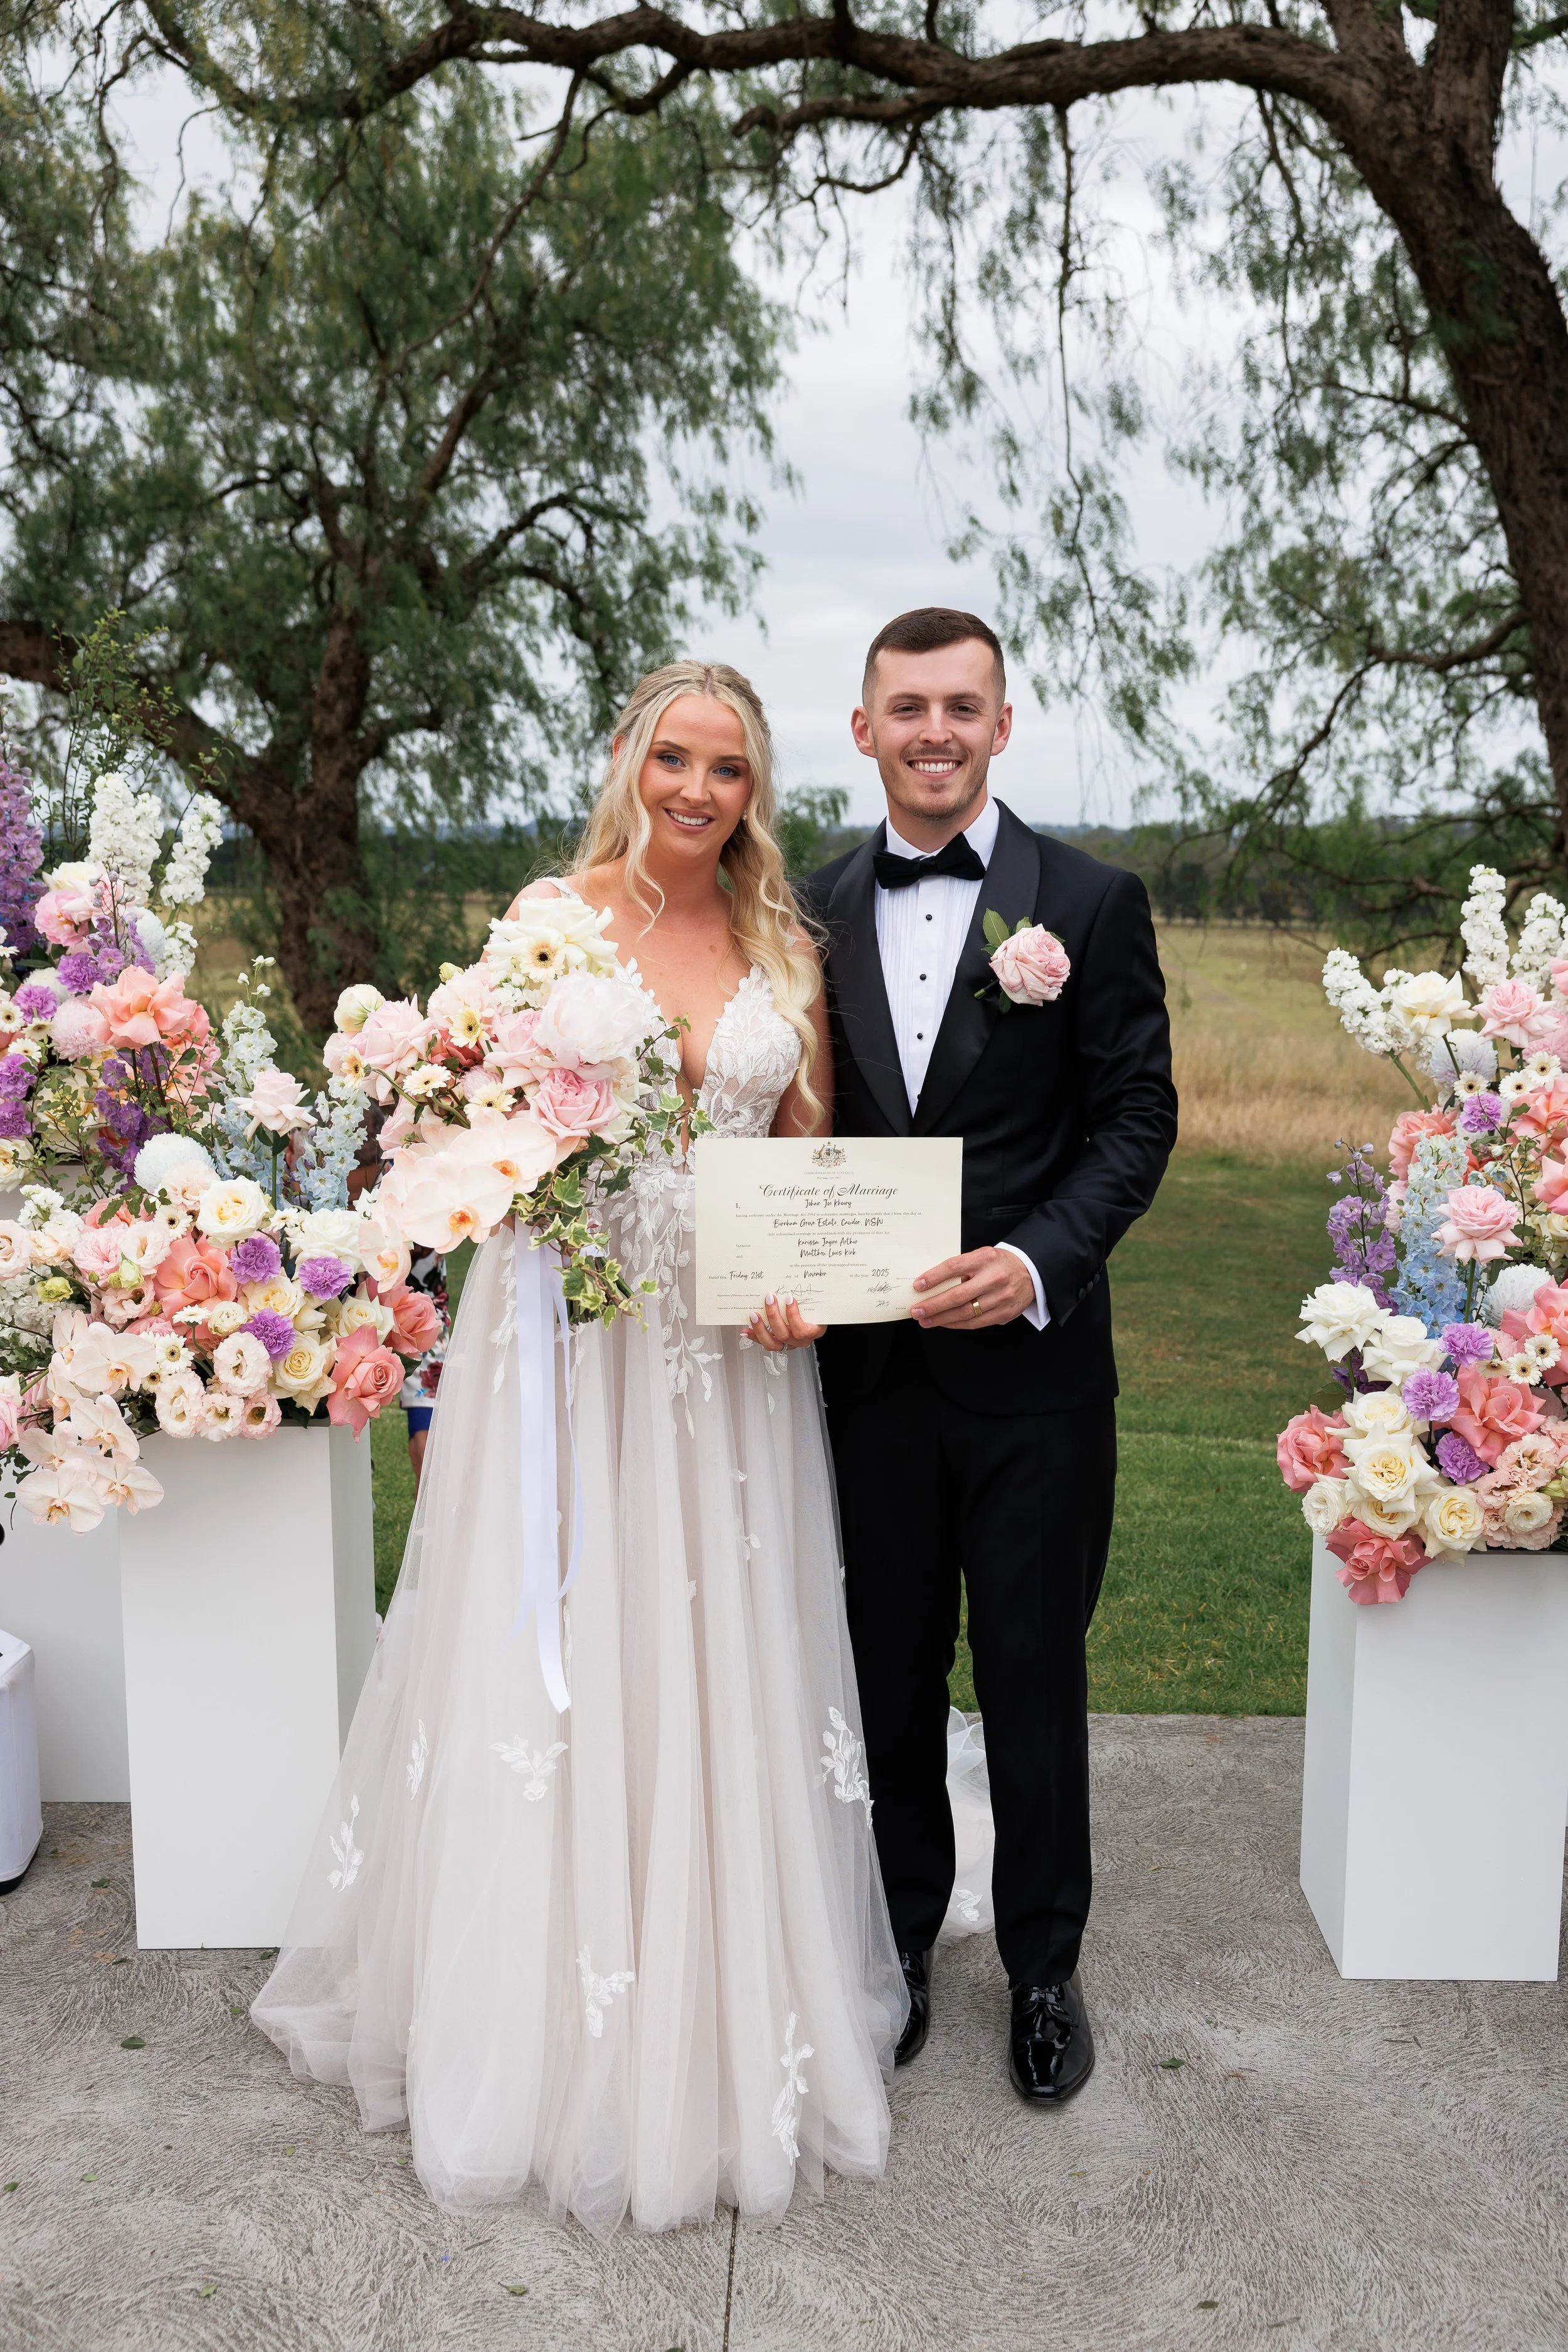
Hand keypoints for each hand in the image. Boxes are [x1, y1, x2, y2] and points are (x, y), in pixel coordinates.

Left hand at [747, 1292, 826, 1351]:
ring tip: (753, 1315)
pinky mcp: (777, 1344)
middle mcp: (799, 1341)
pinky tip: (745, 1330)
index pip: (802, 1330)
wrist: (816, 1320)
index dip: (793, 1315)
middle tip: (769, 1299)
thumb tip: (797, 1277)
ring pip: (772, 1343)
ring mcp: (788, 1344)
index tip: (789, 1298)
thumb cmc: (817, 1312)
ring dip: (760, 1328)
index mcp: (813, 1332)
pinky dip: (753, 1336)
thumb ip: (810, 1297)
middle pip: (784, 1334)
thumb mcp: (818, 1305)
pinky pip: (764, 1343)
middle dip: (773, 1316)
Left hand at [911, 1246, 1034, 1330]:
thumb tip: (932, 1284)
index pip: (954, 1267)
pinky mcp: (1005, 1313)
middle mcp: (995, 1278)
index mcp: (985, 1258)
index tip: (918, 1286)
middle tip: (917, 1310)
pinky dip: (957, 1324)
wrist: (1031, 1273)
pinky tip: (944, 1323)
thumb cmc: (999, 1264)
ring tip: (926, 1320)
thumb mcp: (982, 1256)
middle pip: (958, 1295)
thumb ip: (962, 1267)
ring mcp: (1001, 1297)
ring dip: (942, 1318)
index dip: (934, 1277)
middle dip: (934, 1305)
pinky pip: (976, 1323)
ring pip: (966, 1312)